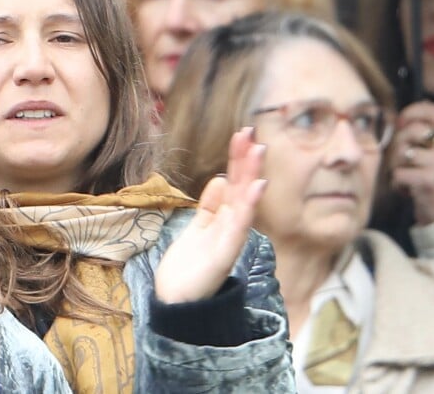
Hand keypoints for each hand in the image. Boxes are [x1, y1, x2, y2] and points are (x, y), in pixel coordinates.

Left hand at [155, 127, 265, 303]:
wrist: (176, 300)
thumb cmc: (188, 265)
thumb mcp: (198, 227)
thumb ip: (209, 205)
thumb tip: (219, 178)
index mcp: (222, 217)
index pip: (232, 181)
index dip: (236, 158)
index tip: (241, 134)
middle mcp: (230, 224)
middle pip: (240, 187)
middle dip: (246, 160)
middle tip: (252, 134)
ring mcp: (230, 238)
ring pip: (243, 201)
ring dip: (251, 175)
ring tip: (257, 151)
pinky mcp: (225, 254)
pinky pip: (239, 226)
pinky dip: (248, 206)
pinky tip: (256, 186)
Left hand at [389, 101, 433, 224]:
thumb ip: (429, 132)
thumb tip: (402, 115)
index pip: (432, 109)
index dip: (410, 112)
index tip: (401, 122)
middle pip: (411, 130)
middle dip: (398, 144)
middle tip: (402, 160)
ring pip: (401, 152)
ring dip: (396, 165)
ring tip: (407, 176)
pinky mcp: (428, 181)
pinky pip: (398, 173)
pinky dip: (397, 183)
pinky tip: (407, 189)